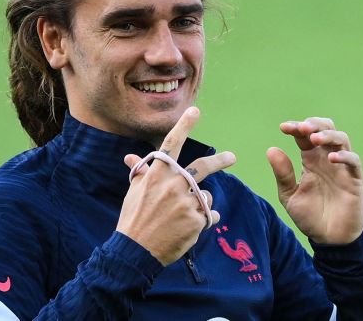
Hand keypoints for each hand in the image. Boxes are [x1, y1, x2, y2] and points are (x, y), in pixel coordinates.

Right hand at [117, 107, 235, 264]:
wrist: (135, 251)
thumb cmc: (133, 219)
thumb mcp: (133, 192)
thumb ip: (140, 173)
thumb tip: (130, 157)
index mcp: (158, 174)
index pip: (172, 143)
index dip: (184, 125)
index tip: (195, 110)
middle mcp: (174, 184)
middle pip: (203, 166)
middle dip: (220, 161)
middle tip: (232, 157)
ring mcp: (187, 202)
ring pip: (205, 196)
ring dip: (200, 204)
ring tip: (182, 218)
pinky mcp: (197, 221)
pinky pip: (209, 215)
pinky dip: (204, 220)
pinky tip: (189, 229)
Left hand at [266, 117, 362, 243]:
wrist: (329, 240)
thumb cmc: (310, 217)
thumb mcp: (290, 196)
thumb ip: (283, 174)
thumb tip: (271, 149)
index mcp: (311, 160)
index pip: (305, 136)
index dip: (296, 128)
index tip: (283, 127)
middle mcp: (327, 160)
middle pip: (326, 129)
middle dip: (314, 124)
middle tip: (302, 127)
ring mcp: (342, 168)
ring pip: (342, 140)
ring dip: (328, 135)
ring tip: (314, 138)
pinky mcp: (355, 180)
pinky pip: (354, 162)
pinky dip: (344, 156)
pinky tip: (330, 158)